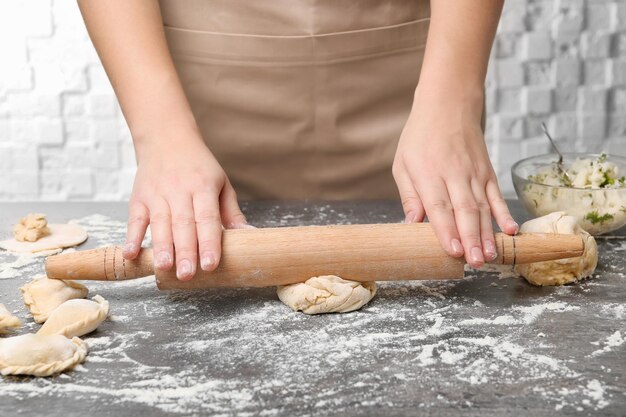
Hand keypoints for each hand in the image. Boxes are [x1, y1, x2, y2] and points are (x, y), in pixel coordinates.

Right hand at [121, 128, 248, 279]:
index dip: (209, 242)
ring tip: (164, 268)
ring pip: (160, 223)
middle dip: (185, 251)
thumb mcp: (221, 183)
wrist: (167, 137)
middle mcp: (180, 190)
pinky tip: (132, 254)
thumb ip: (231, 212)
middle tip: (187, 275)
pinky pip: (134, 218)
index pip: (207, 218)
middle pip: (183, 224)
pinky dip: (132, 236)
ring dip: (162, 247)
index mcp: (204, 187)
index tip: (210, 264)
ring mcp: (157, 194)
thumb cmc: (198, 166)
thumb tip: (250, 235)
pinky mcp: (139, 197)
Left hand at [392, 87, 517, 268]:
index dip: (446, 230)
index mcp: (428, 173)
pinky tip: (510, 231)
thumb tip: (411, 225)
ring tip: (490, 256)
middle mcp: (454, 174)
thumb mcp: (403, 164)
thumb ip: (409, 196)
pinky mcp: (487, 172)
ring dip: (487, 233)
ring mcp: (474, 173)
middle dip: (471, 239)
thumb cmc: (420, 137)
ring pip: (483, 207)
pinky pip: (497, 196)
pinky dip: (504, 213)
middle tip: (476, 263)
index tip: (452, 251)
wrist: (448, 104)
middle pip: (464, 210)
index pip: (439, 206)